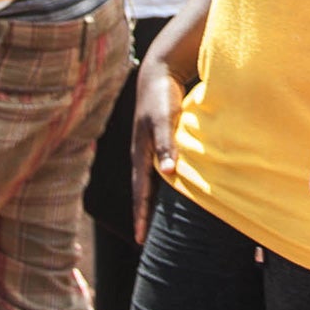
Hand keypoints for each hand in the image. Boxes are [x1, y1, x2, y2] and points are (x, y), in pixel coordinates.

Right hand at [132, 52, 186, 243]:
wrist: (159, 71)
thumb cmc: (163, 95)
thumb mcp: (166, 118)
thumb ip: (167, 143)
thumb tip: (170, 172)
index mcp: (141, 153)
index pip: (140, 192)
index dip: (141, 215)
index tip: (140, 238)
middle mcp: (141, 153)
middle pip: (140, 190)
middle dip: (141, 213)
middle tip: (142, 237)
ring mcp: (147, 146)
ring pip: (147, 180)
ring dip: (149, 199)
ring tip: (153, 219)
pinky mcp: (156, 138)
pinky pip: (155, 167)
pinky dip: (159, 181)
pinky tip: (168, 186)